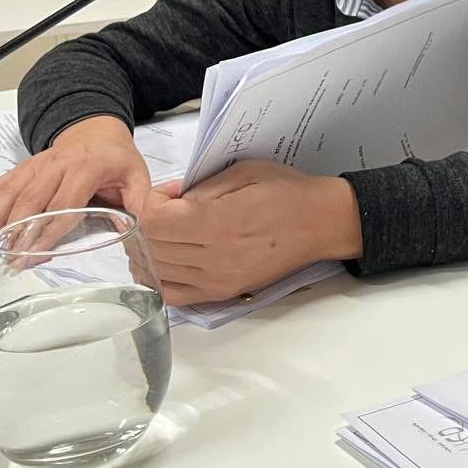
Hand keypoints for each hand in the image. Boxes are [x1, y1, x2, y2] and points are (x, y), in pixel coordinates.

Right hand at [0, 115, 149, 251]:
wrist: (97, 128)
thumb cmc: (116, 156)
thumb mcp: (136, 175)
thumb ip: (138, 201)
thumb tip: (139, 226)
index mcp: (86, 167)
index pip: (65, 203)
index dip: (49, 230)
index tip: (36, 253)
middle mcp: (56, 165)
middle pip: (32, 201)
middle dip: (17, 231)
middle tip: (5, 257)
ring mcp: (35, 166)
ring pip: (9, 194)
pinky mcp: (22, 169)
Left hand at [131, 160, 361, 305]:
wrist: (320, 223)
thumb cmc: (286, 192)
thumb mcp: (242, 172)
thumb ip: (199, 186)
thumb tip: (166, 197)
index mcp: (217, 222)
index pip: (153, 221)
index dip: (149, 204)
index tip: (167, 195)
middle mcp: (213, 256)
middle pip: (149, 247)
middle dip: (146, 225)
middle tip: (163, 211)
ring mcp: (216, 279)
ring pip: (155, 271)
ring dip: (149, 250)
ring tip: (164, 233)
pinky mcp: (222, 292)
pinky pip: (172, 295)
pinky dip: (158, 279)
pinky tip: (165, 261)